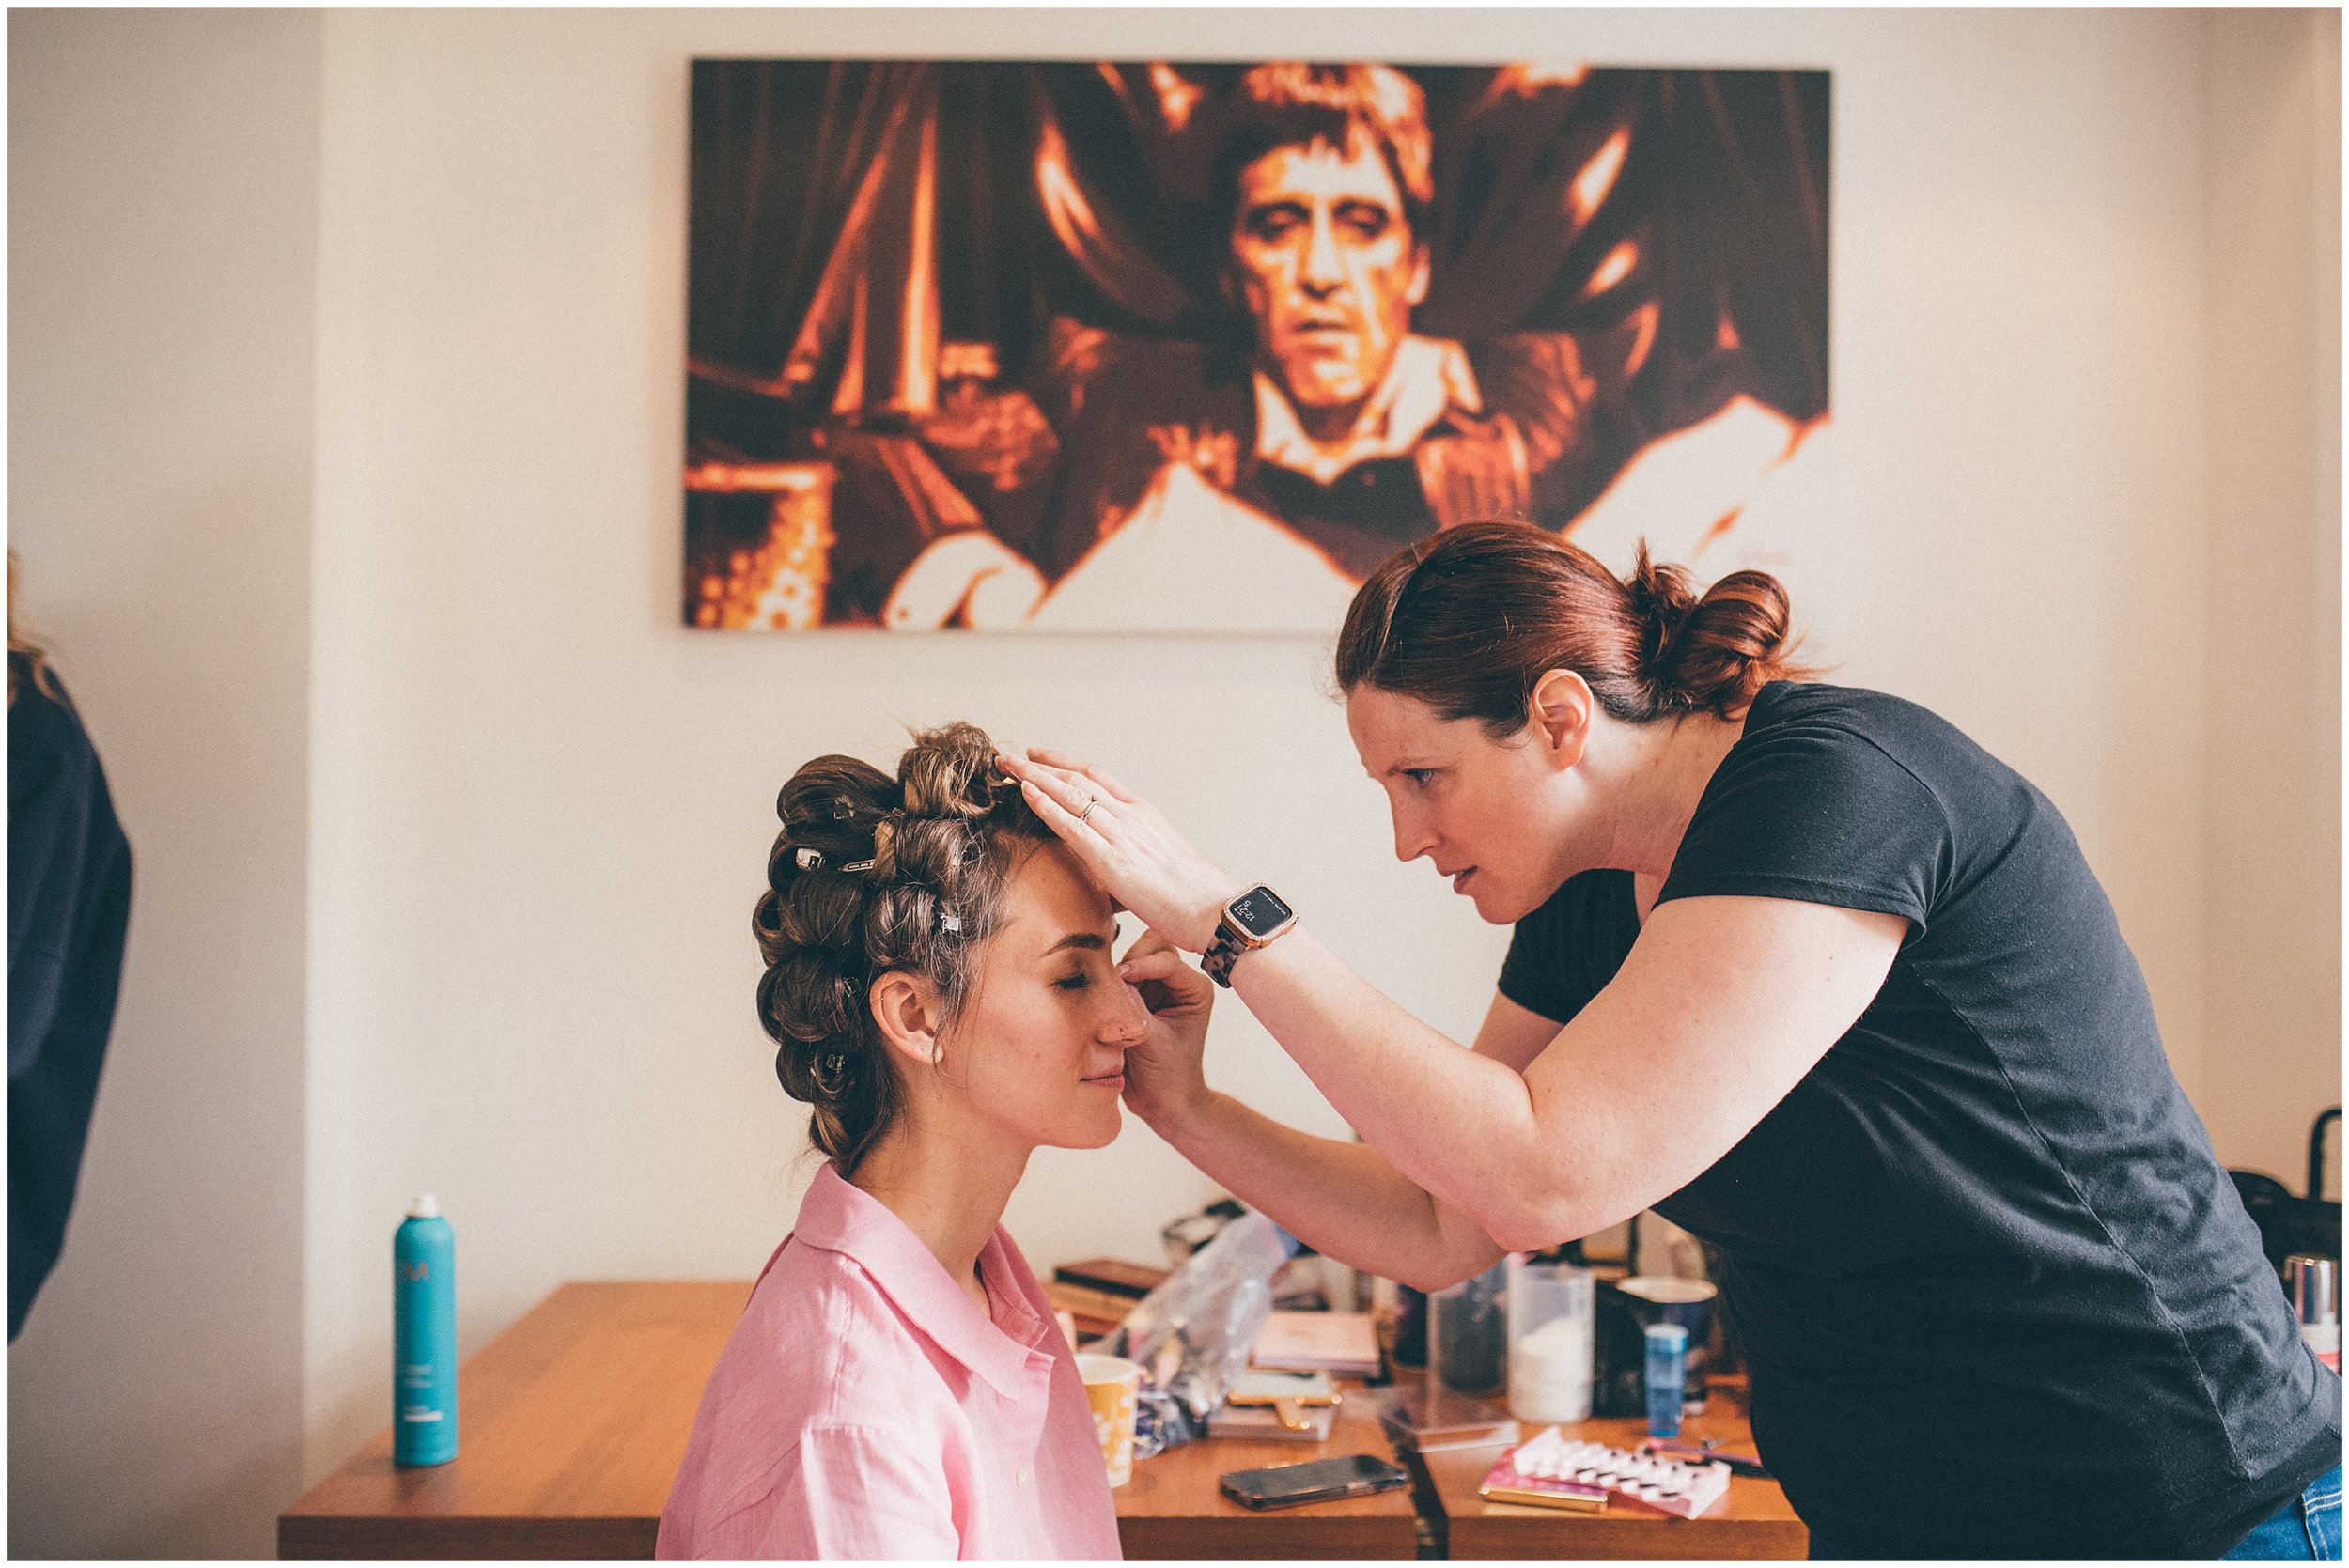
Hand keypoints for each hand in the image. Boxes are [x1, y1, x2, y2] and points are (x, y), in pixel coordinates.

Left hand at [995, 749, 1238, 951]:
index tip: (1043, 756)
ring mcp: (1122, 834)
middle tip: (1013, 756)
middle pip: (1078, 779)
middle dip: (1042, 765)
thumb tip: (1119, 873)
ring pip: (1069, 794)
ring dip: (1034, 776)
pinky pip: (1070, 825)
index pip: (1098, 779)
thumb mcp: (1164, 866)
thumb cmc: (1198, 899)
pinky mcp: (1112, 859)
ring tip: (1007, 765)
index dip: (1067, 765)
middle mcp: (1131, 816)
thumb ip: (1137, 860)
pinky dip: (1044, 805)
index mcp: (1146, 815)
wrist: (1217, 911)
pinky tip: (1024, 792)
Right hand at [1115, 929, 1213, 1132]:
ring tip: (1112, 997)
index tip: (1120, 978)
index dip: (1142, 965)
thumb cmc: (1167, 1075)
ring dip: (1120, 971)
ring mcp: (1157, 987)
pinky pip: (1120, 974)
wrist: (1162, 1102)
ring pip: (1134, 956)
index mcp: (1195, 989)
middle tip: (1117, 986)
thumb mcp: (1152, 1039)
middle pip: (1153, 945)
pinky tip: (1106, 1000)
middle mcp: (1179, 983)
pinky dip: (1111, 982)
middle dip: (1132, 961)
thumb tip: (1113, 976)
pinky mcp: (1137, 995)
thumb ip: (1134, 1005)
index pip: (1166, 960)